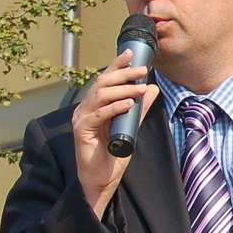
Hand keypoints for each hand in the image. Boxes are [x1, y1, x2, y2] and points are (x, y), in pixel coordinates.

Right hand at [72, 49, 156, 219]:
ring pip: (100, 96)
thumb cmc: (113, 153)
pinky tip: (128, 104)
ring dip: (122, 90)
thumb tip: (151, 88)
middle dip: (123, 74)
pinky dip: (114, 108)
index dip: (116, 65)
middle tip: (142, 70)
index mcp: (94, 104)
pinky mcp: (81, 131)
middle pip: (102, 83)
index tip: (131, 53)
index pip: (105, 79)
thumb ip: (139, 108)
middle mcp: (85, 108)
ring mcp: (81, 118)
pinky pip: (98, 115)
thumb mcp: (130, 126)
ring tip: (140, 88)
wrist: (101, 179)